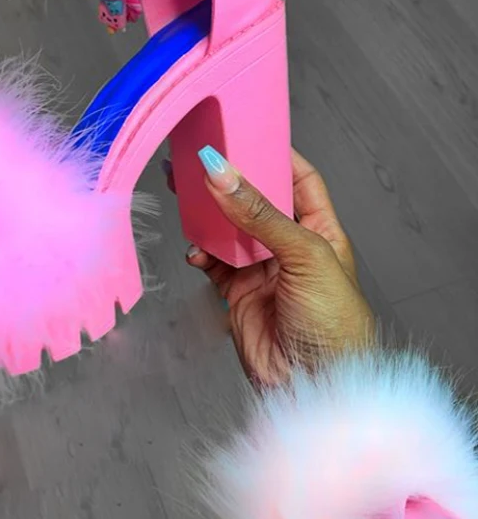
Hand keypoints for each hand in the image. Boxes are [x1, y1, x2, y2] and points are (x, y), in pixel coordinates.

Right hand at [166, 147, 375, 384]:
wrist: (317, 387)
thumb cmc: (335, 325)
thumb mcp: (304, 256)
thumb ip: (259, 214)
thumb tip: (222, 172)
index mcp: (320, 229)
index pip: (297, 178)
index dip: (273, 153)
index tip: (243, 131)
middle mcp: (290, 245)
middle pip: (254, 200)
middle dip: (228, 181)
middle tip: (197, 158)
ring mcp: (262, 269)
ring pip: (228, 229)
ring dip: (207, 215)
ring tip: (182, 193)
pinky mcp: (239, 293)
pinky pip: (213, 263)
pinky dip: (200, 254)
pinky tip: (194, 251)